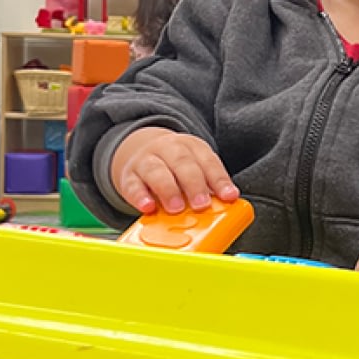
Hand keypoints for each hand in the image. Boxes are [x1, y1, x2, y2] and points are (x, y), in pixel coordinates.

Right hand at [111, 127, 237, 213]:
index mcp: (191, 146)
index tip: (229, 196)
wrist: (138, 149)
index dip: (220, 180)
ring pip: (156, 171)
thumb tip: (221, 212)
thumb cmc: (173, 166)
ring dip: (168, 190)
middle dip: (194, 184)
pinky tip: (148, 207)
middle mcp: (168, 149)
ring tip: (177, 208)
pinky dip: (140, 197)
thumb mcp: (193, 168)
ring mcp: (146, 160)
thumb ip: (205, 187)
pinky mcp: (128, 176)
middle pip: (182, 163)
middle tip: (202, 204)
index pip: (208, 161)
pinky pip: (133, 185)